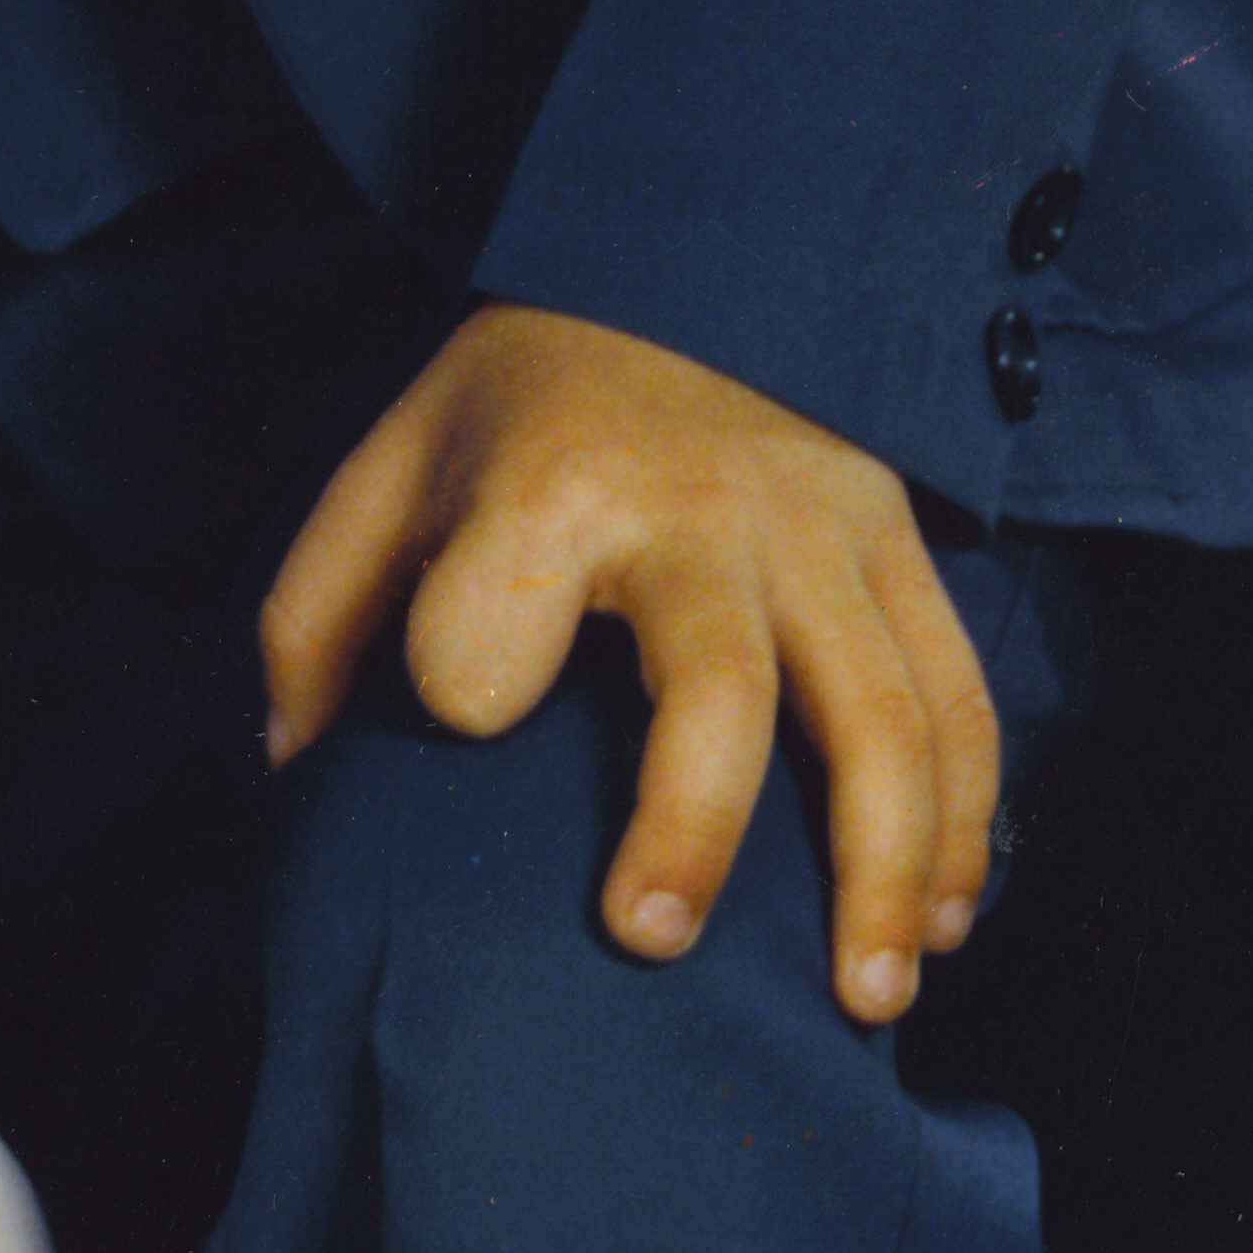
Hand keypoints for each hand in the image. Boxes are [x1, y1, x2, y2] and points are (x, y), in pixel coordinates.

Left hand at [259, 302, 1004, 1027]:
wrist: (677, 255)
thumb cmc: (520, 401)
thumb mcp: (395, 464)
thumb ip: (321, 613)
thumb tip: (288, 768)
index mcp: (550, 486)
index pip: (488, 614)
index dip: (464, 671)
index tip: (459, 720)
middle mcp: (699, 512)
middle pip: (718, 688)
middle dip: (689, 826)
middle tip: (646, 940)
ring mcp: (816, 533)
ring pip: (884, 715)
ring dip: (884, 868)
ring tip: (864, 998)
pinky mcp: (899, 546)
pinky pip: (957, 696)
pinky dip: (964, 819)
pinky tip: (945, 919)